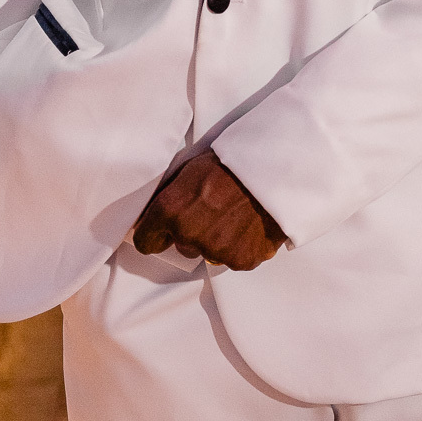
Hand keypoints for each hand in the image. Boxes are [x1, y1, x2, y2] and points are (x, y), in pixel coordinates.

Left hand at [133, 150, 286, 270]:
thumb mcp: (191, 168)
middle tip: (214, 211)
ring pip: (210, 253)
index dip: (156, 235)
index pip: (146, 242)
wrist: (275, 165)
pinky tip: (251, 224)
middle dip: (194, 233)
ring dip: (219, 240)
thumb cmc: (233, 161)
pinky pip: (236, 258)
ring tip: (237, 215)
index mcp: (170, 210)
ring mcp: (216, 250)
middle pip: (182, 247)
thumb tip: (156, 214)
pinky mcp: (242, 259)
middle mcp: (188, 234)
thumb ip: (171, 196)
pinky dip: (243, 246)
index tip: (164, 232)